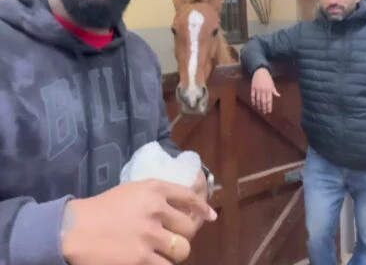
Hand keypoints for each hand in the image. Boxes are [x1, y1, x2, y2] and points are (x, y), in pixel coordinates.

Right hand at [61, 179, 216, 264]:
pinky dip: (162, 264)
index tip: (211, 216)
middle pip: (189, 228)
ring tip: (162, 253)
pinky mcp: (140, 258)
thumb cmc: (101, 209)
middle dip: (183, 235)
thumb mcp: (132, 191)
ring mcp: (149, 235)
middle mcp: (155, 210)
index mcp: (154, 189)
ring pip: (182, 249)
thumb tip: (185, 206)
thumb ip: (158, 196)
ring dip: (174, 253)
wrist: (73, 230)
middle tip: (172, 239)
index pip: (188, 197)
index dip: (202, 208)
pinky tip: (153, 261)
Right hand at [250, 68, 279, 113]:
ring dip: (259, 105)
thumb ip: (274, 90)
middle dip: (264, 107)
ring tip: (260, 109)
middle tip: (264, 112)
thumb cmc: (267, 78)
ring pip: (258, 99)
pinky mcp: (253, 87)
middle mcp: (263, 90)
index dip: (269, 106)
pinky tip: (254, 104)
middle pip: (263, 101)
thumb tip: (279, 95)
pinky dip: (253, 100)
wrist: (260, 71)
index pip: (269, 100)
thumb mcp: (272, 84)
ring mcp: (258, 89)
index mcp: (269, 90)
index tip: (269, 111)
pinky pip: (252, 95)